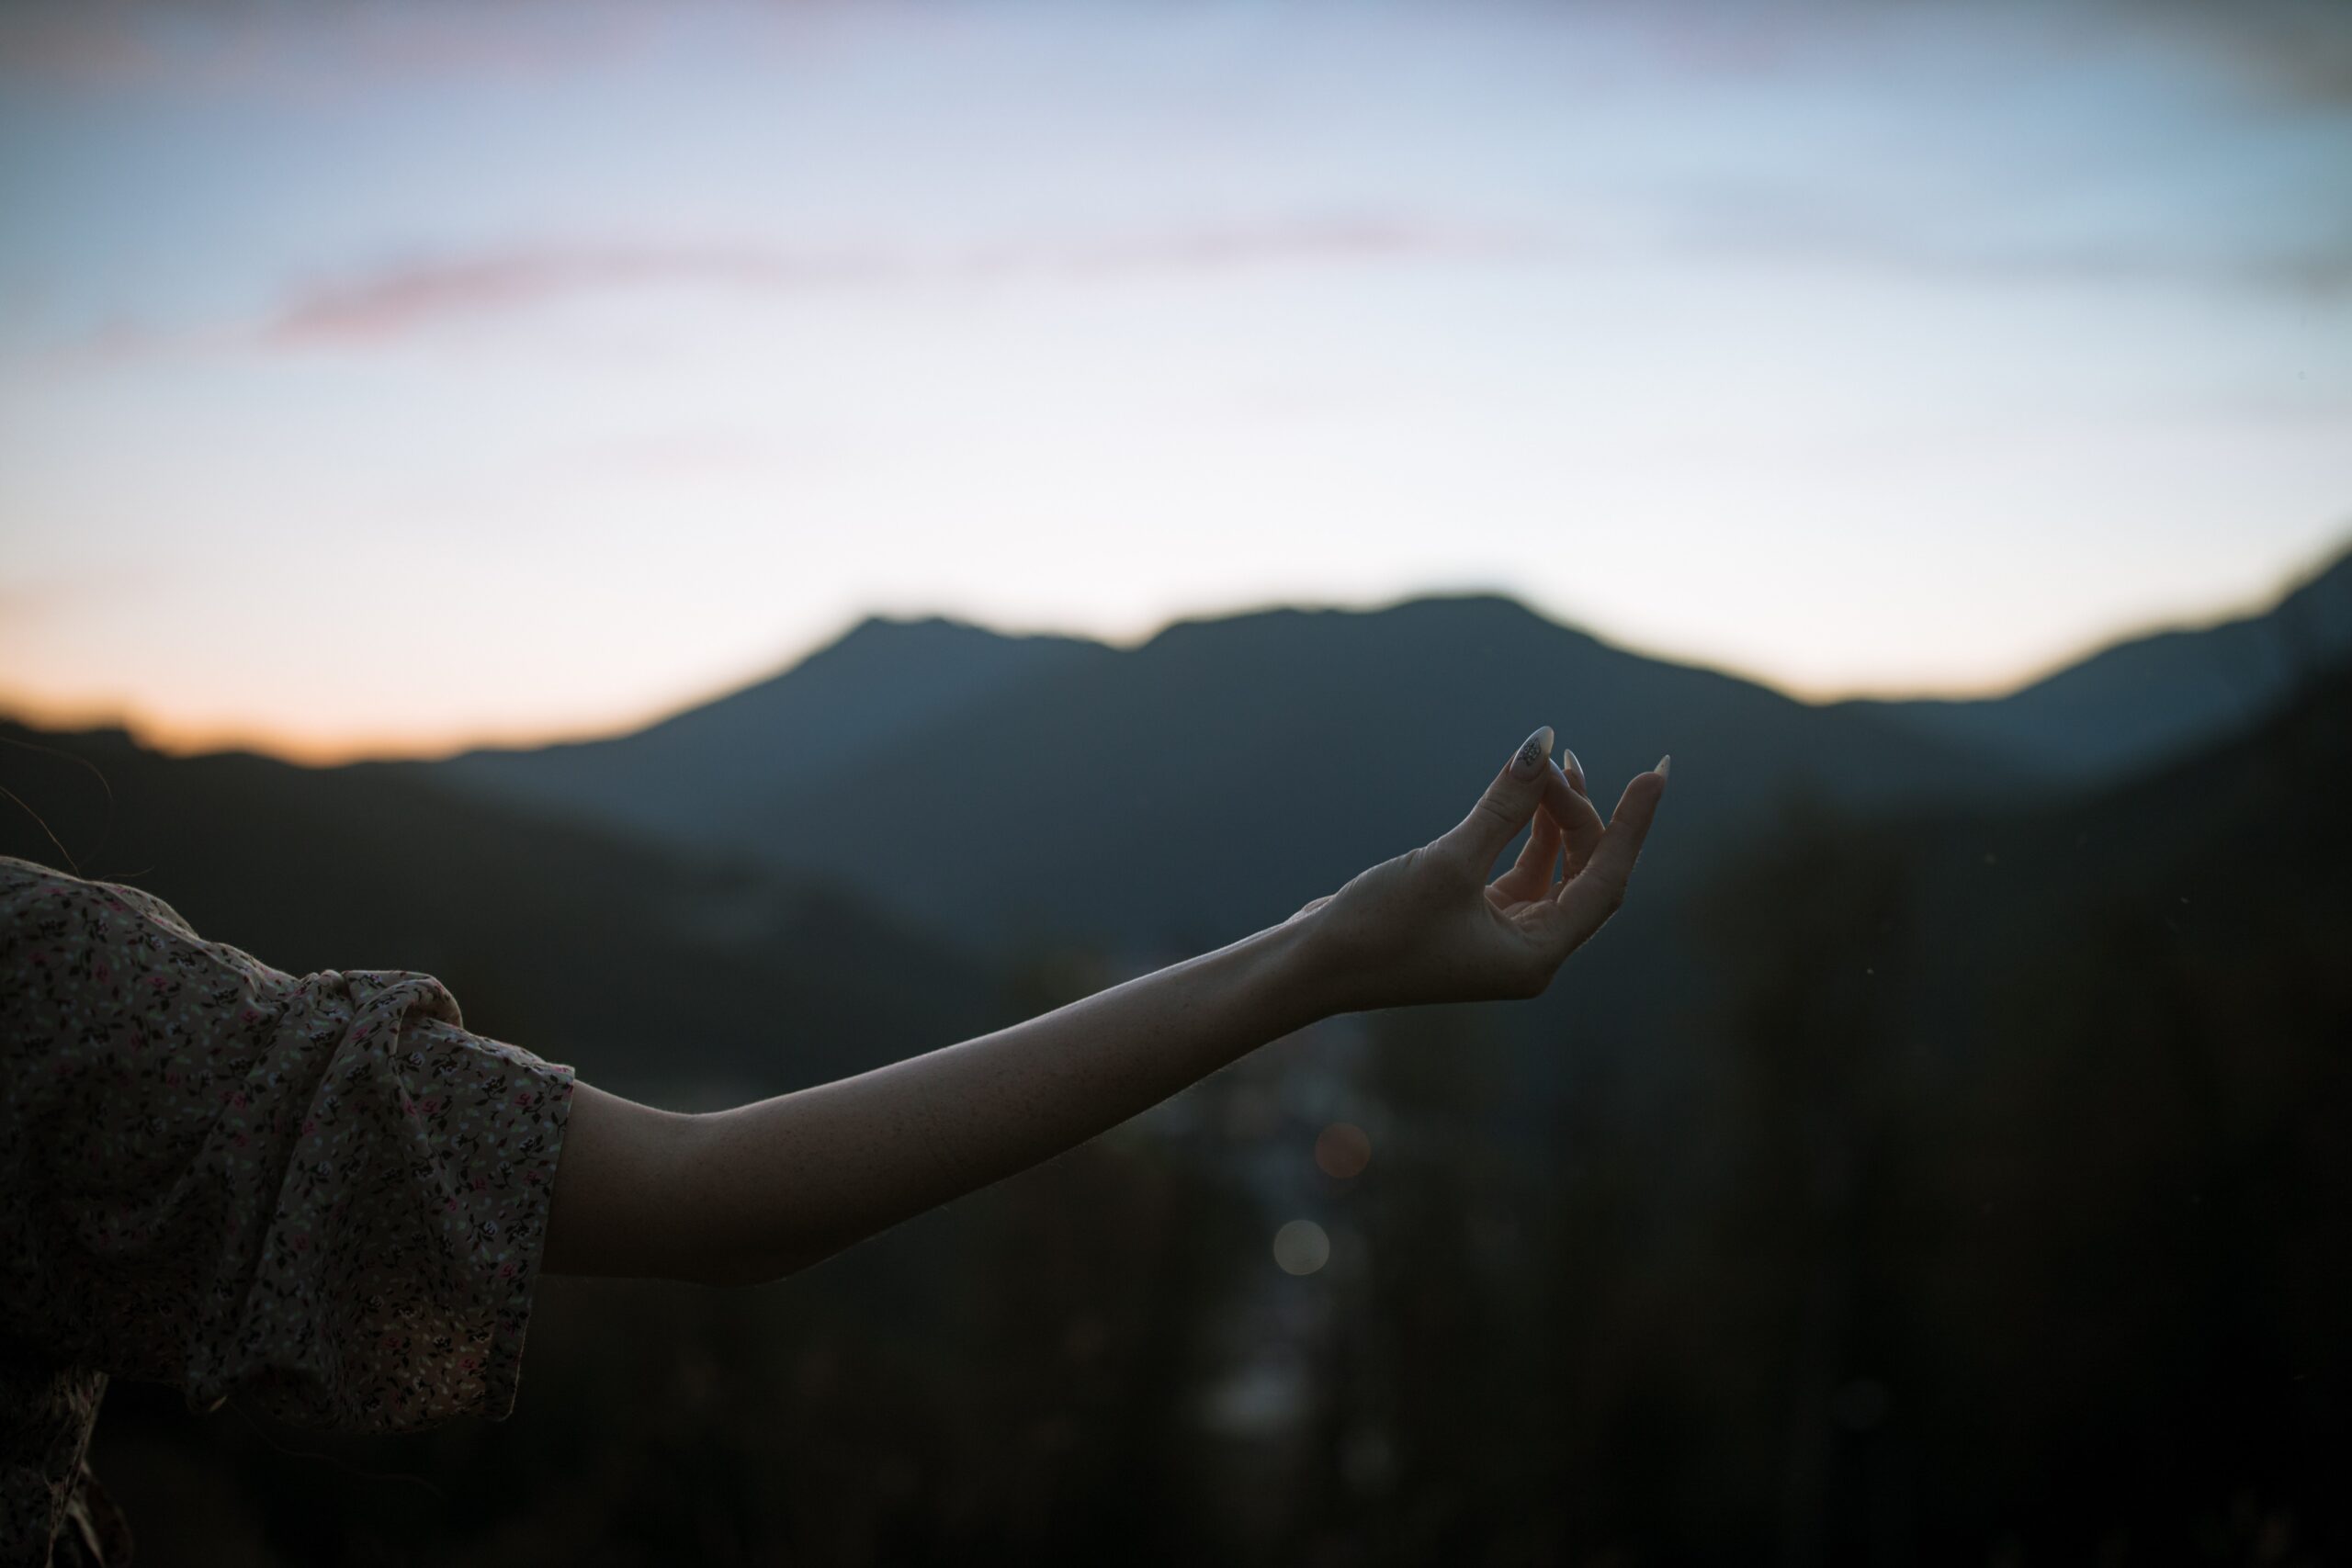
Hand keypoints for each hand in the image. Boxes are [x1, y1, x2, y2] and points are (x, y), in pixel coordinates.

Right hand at [1286, 726, 1667, 1012]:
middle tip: (1561, 759)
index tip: (1658, 771)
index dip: (1634, 823)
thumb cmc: (1377, 927)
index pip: (1606, 880)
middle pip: (1585, 873)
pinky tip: (1526, 791)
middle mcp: (1528, 954)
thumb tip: (1544, 742)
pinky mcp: (1472, 920)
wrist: (1308, 968)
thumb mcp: (1447, 861)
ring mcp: (1501, 939)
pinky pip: (1520, 870)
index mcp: (1536, 958)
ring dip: (1556, 817)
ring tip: (1554, 762)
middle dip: (1582, 813)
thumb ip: (1503, 803)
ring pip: (1553, 869)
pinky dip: (1526, 830)